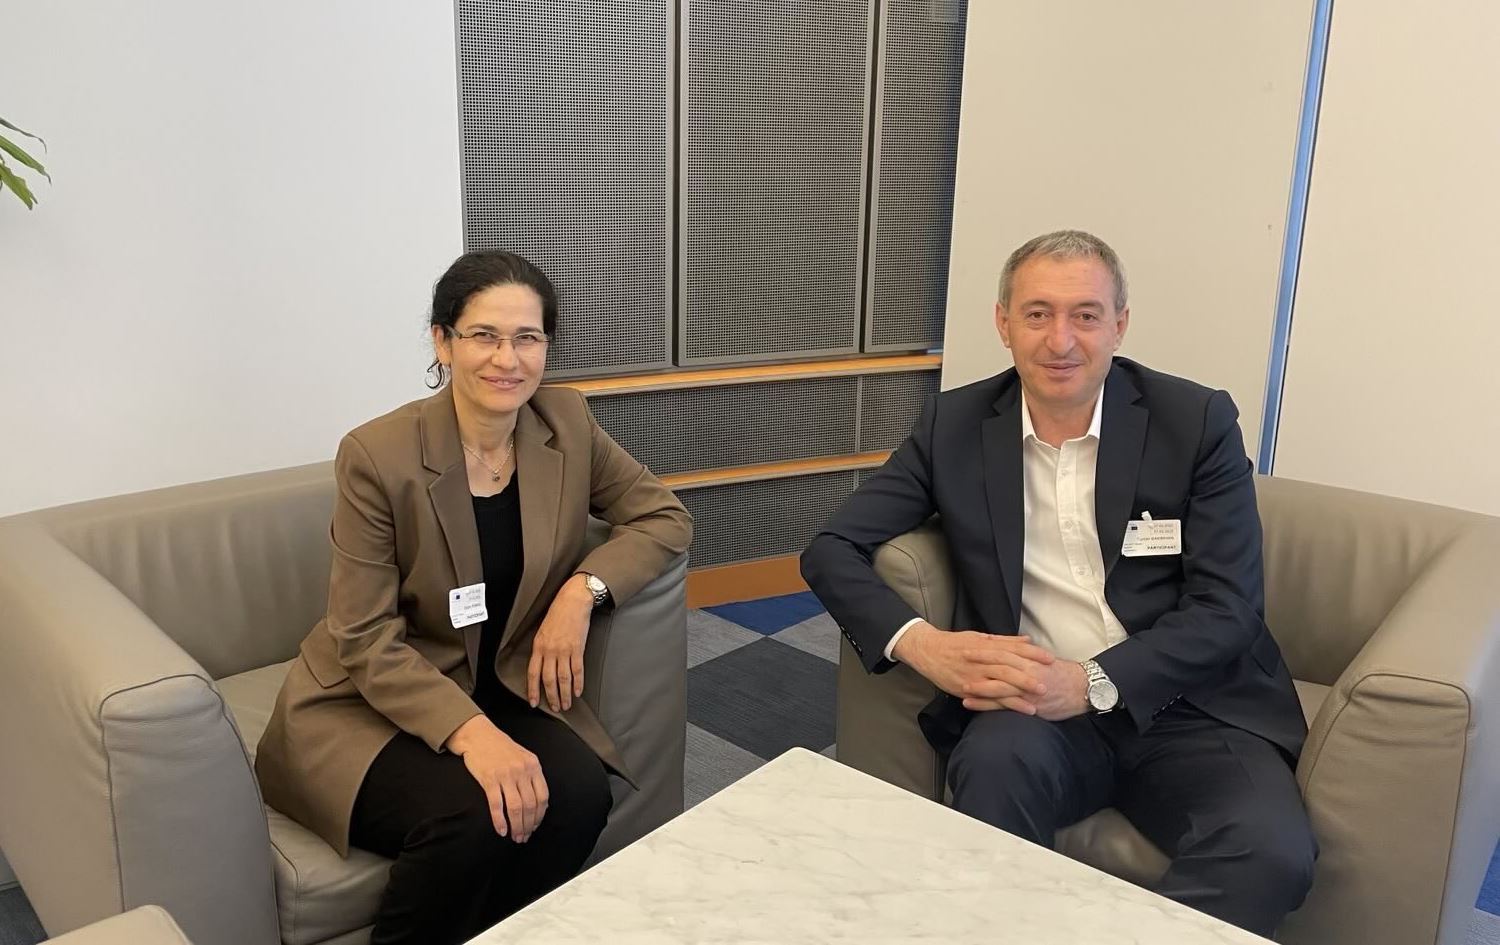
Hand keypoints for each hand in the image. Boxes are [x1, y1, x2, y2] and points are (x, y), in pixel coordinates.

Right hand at [445, 715, 547, 841]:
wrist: (479, 736)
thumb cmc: (501, 748)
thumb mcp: (523, 757)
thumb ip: (531, 776)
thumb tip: (539, 802)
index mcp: (533, 766)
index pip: (543, 797)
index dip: (540, 815)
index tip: (535, 826)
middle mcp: (522, 770)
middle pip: (530, 805)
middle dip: (528, 825)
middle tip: (524, 837)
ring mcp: (506, 775)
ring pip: (516, 808)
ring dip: (516, 826)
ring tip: (515, 837)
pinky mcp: (489, 779)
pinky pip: (497, 805)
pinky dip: (499, 820)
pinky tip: (501, 830)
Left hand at [527, 574, 593, 711]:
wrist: (573, 601)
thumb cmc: (558, 613)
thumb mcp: (542, 630)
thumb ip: (541, 648)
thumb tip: (542, 665)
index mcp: (538, 646)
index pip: (533, 673)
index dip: (533, 690)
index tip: (534, 702)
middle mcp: (550, 650)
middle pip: (549, 680)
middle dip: (551, 697)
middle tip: (555, 708)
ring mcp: (564, 650)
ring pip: (563, 679)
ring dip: (565, 694)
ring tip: (567, 704)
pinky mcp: (577, 649)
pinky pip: (577, 670)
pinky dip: (578, 683)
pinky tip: (578, 691)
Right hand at [893, 622, 1055, 714]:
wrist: (928, 651)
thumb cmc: (956, 643)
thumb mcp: (980, 637)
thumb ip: (1005, 641)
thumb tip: (1028, 640)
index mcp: (986, 646)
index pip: (1013, 649)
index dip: (1033, 654)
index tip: (1050, 659)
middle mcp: (981, 661)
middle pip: (1008, 668)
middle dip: (1029, 676)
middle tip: (1048, 683)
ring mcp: (974, 676)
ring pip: (999, 685)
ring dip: (1019, 694)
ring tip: (1038, 701)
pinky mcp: (966, 690)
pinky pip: (987, 699)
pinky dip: (1004, 705)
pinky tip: (1018, 710)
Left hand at [964, 658, 1088, 720]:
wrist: (1084, 690)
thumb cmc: (1065, 676)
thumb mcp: (1045, 662)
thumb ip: (1029, 656)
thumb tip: (1017, 647)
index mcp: (1030, 659)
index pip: (1003, 650)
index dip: (985, 647)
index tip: (969, 644)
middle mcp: (1027, 671)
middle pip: (997, 664)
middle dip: (977, 661)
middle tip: (958, 657)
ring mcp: (1026, 689)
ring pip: (997, 685)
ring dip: (977, 684)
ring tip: (960, 684)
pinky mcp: (1028, 705)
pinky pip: (1002, 705)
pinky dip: (984, 704)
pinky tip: (969, 704)